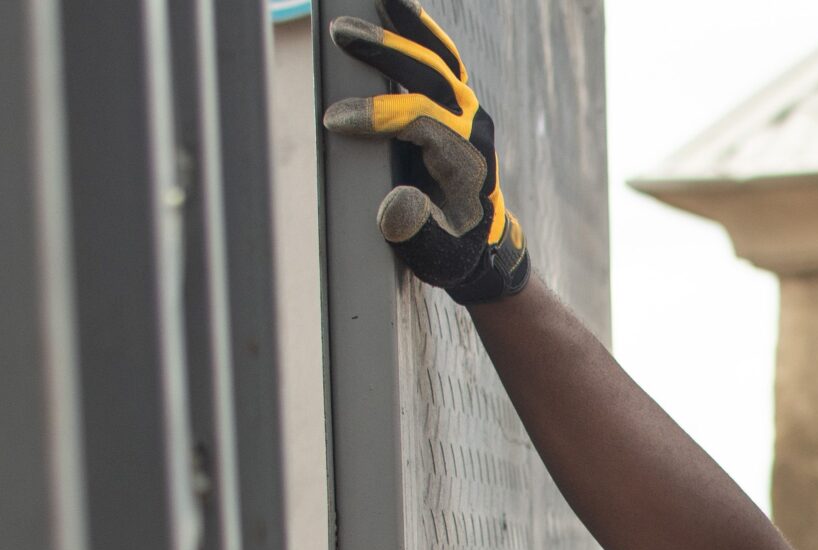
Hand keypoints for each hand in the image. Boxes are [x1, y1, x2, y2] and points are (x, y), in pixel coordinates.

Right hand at [321, 1, 529, 303]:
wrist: (482, 242)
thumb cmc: (452, 248)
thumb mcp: (436, 256)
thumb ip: (417, 235)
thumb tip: (398, 204)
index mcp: (467, 161)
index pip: (421, 123)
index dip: (378, 118)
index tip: (335, 121)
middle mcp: (474, 126)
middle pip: (431, 77)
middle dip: (386, 53)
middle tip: (341, 34)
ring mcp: (469, 109)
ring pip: (439, 58)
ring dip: (404, 27)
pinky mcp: (460, 101)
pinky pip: (442, 57)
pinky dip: (419, 29)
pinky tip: (392, 3)